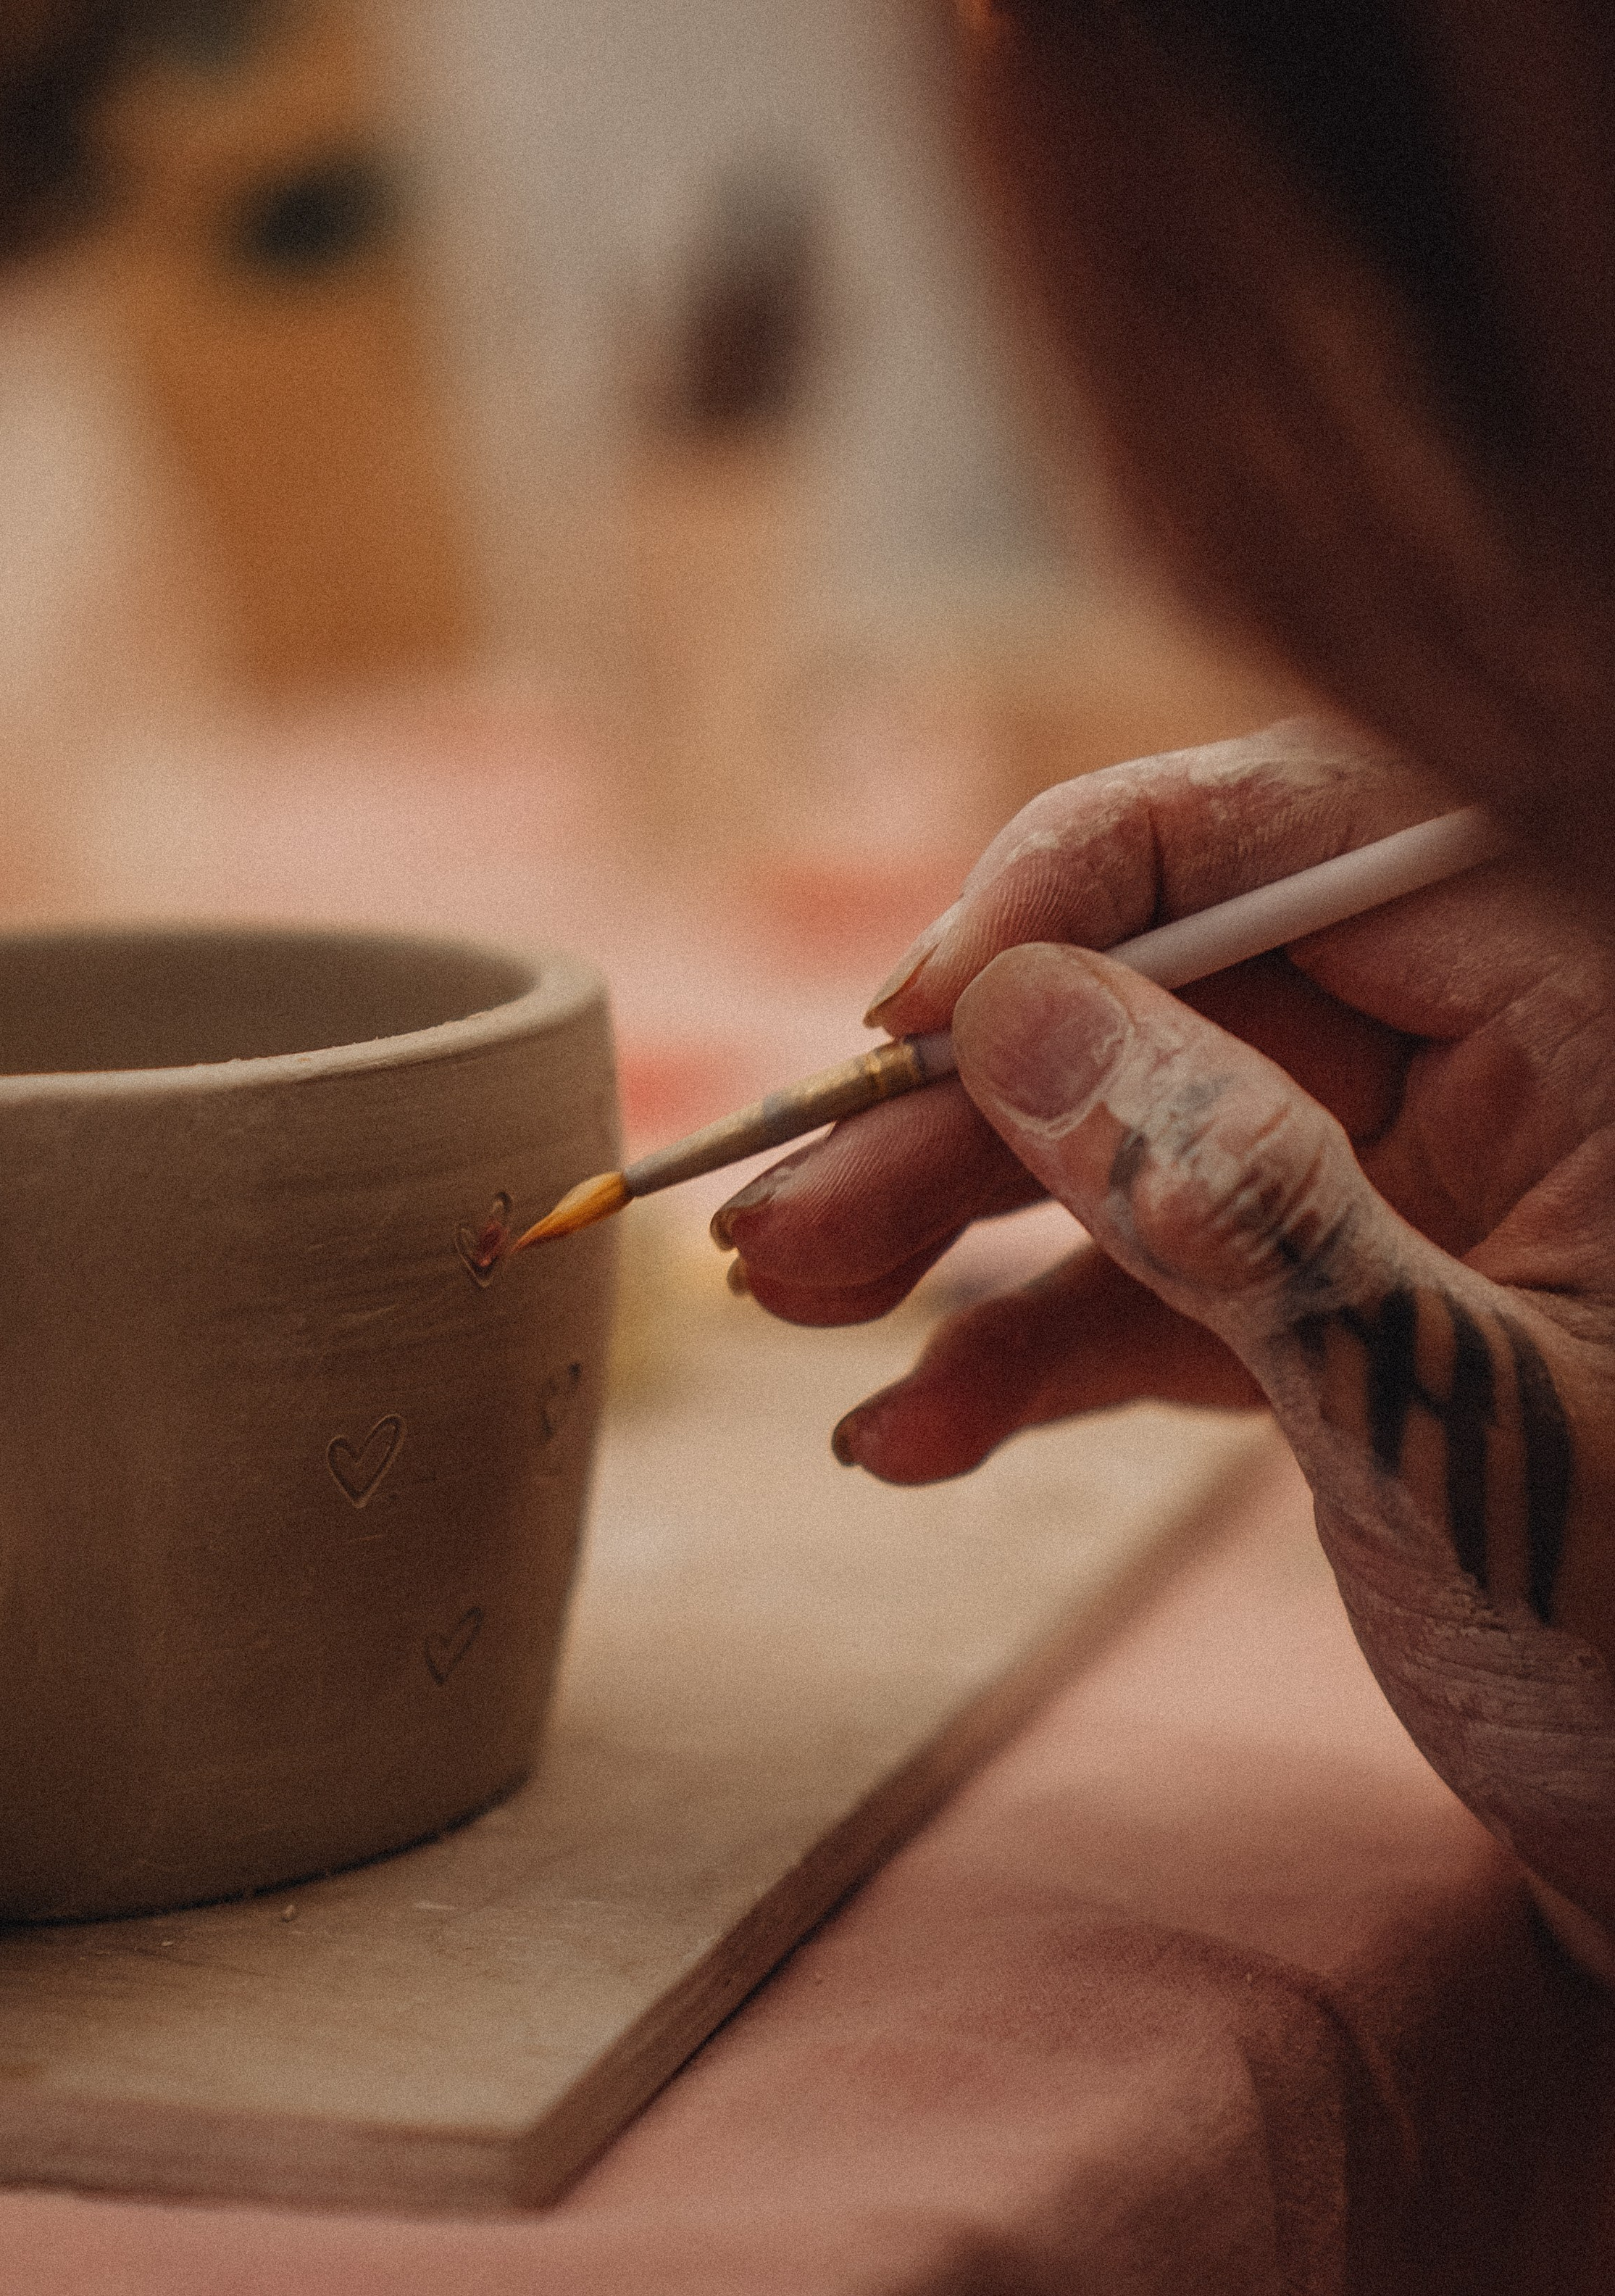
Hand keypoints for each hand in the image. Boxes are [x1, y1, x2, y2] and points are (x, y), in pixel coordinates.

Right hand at [717, 721, 1614, 1940]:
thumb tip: (1015, 1012)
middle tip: (787, 1217)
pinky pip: (1153, 1288)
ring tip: (791, 1301)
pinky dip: (1024, 1356)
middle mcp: (1493, 1074)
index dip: (1089, 882)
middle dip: (968, 1106)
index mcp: (1583, 1018)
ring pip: (1137, 1138)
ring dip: (951, 1223)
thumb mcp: (1440, 1414)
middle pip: (1179, 997)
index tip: (916, 1004)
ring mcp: (1407, 1198)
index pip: (1311, 835)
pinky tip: (908, 1432)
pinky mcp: (1334, 1318)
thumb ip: (1239, 1204)